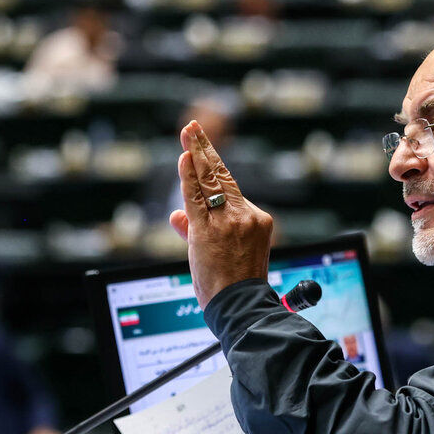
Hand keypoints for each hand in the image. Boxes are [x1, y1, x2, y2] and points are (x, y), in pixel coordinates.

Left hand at [168, 121, 273, 308]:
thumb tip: (177, 214)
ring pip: (209, 182)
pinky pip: (196, 197)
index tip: (203, 147)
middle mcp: (244, 216)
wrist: (242, 307)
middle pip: (221, 176)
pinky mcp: (208, 230)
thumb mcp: (223, 253)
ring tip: (189, 131)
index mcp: (256, 220)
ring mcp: (228, 221)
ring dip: (197, 153)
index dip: (214, 164)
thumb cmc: (234, 286)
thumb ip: (197, 230)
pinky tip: (184, 157)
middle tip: (193, 126)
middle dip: (205, 148)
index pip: (229, 187)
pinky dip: (189, 176)